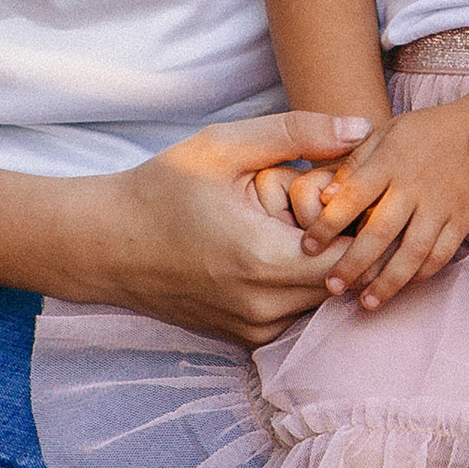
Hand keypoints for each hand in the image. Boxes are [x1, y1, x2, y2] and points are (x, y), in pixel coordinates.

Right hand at [68, 111, 370, 345]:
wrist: (105, 245)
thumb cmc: (163, 189)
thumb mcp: (226, 146)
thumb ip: (298, 133)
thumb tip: (363, 127)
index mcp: (265, 261)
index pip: (356, 252)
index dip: (357, 217)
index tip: (337, 189)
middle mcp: (265, 308)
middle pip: (345, 278)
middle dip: (342, 240)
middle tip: (313, 203)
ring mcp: (255, 331)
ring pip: (323, 298)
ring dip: (321, 263)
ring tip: (289, 225)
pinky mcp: (247, 340)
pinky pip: (296, 311)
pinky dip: (297, 282)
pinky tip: (271, 248)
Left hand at [300, 100, 468, 308]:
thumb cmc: (425, 132)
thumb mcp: (385, 134)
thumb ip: (355, 164)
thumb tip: (324, 197)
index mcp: (389, 163)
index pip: (351, 197)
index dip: (326, 225)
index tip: (308, 246)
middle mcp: (414, 187)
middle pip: (379, 233)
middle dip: (352, 264)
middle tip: (331, 286)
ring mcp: (441, 206)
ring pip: (412, 253)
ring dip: (387, 282)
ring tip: (365, 303)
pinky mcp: (462, 220)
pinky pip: (441, 255)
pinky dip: (420, 275)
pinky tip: (402, 287)